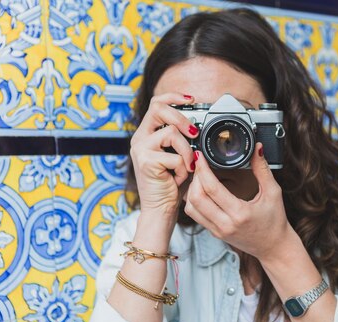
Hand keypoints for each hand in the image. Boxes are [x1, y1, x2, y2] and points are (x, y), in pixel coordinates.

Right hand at [130, 93, 198, 216]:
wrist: (160, 209)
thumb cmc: (171, 184)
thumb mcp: (178, 156)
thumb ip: (182, 139)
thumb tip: (198, 125)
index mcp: (147, 134)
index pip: (156, 104)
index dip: (173, 97)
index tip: (190, 99)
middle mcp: (140, 139)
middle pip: (159, 109)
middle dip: (182, 118)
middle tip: (195, 133)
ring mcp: (140, 149)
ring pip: (172, 133)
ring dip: (186, 152)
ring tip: (186, 168)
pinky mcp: (146, 161)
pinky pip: (175, 156)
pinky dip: (183, 168)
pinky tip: (177, 178)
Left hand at [184, 143, 293, 259]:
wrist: (273, 248)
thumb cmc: (275, 221)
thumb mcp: (273, 193)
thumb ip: (263, 169)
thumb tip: (256, 148)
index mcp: (240, 213)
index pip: (212, 189)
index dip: (202, 170)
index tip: (200, 156)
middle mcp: (225, 224)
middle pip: (195, 198)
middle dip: (194, 178)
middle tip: (199, 165)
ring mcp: (217, 230)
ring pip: (191, 208)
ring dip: (191, 190)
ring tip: (199, 176)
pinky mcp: (214, 233)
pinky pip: (195, 215)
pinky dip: (193, 200)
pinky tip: (201, 190)